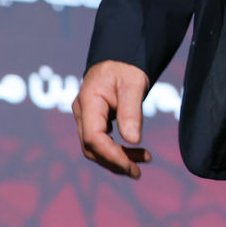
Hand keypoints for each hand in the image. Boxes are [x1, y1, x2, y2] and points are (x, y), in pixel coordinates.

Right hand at [72, 61, 150, 177]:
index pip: (93, 137)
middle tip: (138, 171)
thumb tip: (132, 141)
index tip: (130, 166)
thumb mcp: (134, 84)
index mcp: (88, 101)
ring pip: (95, 147)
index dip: (110, 155)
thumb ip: (131, 111)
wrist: (121, 56)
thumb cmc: (127, 66)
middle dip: (115, 161)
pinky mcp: (93, 120)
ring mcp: (85, 116)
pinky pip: (100, 141)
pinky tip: (133, 152)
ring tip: (143, 160)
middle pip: (92, 147)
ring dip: (117, 158)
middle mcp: (82, 111)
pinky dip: (115, 150)